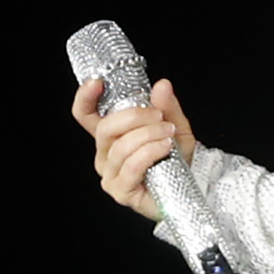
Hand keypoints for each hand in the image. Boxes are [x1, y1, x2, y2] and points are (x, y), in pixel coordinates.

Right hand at [71, 76, 197, 222]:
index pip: (86, 115)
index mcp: (112, 134)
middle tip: (158, 115)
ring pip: (120, 147)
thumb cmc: (175, 156)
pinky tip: (165, 148)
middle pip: (105, 128)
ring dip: (149, 135)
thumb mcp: (175, 124)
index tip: (96, 83)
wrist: (189, 185)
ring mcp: (110, 174)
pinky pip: (132, 166)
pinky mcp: (121, 191)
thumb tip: (161, 85)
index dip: (85, 98)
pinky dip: (150, 152)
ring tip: (168, 133)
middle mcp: (105, 153)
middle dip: (134, 116)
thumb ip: (167, 106)